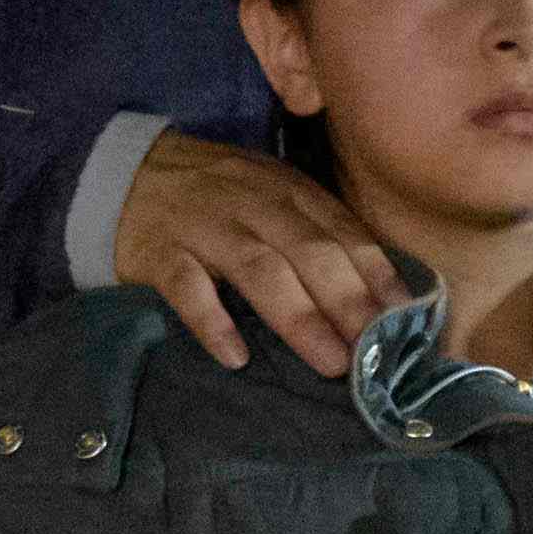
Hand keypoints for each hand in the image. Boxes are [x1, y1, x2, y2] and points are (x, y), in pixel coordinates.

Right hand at [111, 125, 405, 377]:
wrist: (127, 172)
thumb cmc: (215, 196)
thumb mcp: (270, 195)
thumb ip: (315, 232)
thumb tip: (377, 294)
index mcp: (287, 189)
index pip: (340, 232)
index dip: (376, 274)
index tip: (405, 318)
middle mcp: (251, 203)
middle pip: (308, 251)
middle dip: (348, 301)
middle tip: (376, 350)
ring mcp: (203, 227)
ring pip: (258, 269)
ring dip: (299, 317)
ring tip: (329, 361)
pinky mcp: (158, 251)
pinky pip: (187, 288)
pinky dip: (212, 321)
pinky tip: (235, 356)